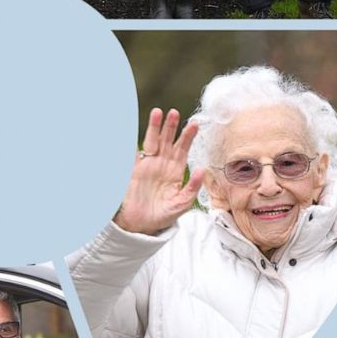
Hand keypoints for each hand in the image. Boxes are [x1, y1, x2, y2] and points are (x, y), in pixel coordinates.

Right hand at [113, 108, 205, 235]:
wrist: (142, 224)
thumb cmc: (164, 214)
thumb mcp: (182, 203)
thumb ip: (192, 187)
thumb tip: (203, 169)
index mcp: (175, 170)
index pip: (182, 149)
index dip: (187, 136)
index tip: (194, 124)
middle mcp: (162, 164)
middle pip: (167, 140)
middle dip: (171, 126)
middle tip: (174, 112)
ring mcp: (147, 165)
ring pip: (152, 141)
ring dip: (154, 127)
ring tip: (157, 112)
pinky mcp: (134, 169)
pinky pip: (134, 152)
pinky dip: (133, 142)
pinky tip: (133, 129)